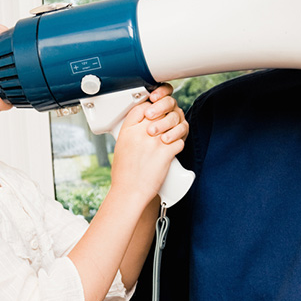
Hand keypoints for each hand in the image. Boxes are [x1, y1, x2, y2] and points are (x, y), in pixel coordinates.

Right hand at [109, 83, 187, 200]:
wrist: (129, 192)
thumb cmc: (125, 174)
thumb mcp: (121, 146)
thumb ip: (132, 132)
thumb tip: (145, 123)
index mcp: (127, 131)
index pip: (143, 107)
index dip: (151, 108)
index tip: (154, 114)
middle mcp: (140, 133)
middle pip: (159, 112)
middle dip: (166, 116)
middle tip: (167, 124)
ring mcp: (154, 142)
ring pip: (173, 123)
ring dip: (176, 129)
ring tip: (172, 136)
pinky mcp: (165, 153)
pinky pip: (179, 141)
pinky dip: (179, 144)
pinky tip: (174, 148)